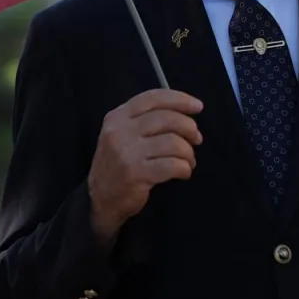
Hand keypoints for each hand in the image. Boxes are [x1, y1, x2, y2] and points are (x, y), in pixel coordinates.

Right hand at [88, 89, 203, 241]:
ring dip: (188, 153)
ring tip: (188, 160)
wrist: (100, 200)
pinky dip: (185, 168)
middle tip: (197, 139)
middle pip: (167, 118)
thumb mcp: (121, 135)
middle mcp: (120, 131)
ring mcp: (127, 153)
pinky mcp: (136, 174)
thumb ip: (145, 120)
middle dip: (189, 128)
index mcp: (117, 117)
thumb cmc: (118, 164)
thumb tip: (185, 113)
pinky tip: (183, 172)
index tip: (197, 106)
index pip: (153, 98)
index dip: (179, 99)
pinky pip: (173, 165)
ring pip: (174, 142)